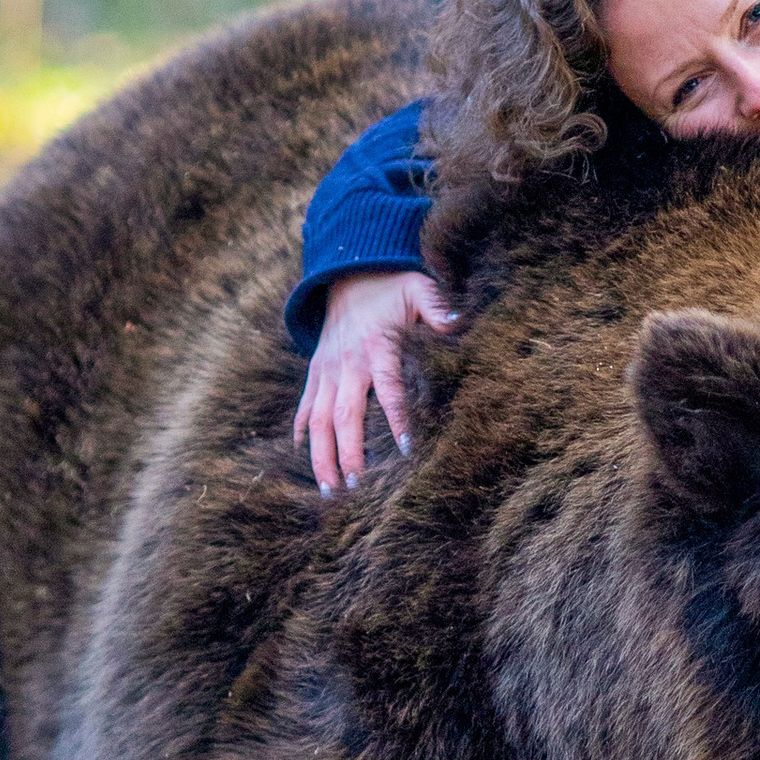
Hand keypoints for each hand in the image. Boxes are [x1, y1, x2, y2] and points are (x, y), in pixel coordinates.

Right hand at [293, 266, 455, 495]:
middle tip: (355, 487)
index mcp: (376, 347)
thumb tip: (457, 324)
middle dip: (348, 453)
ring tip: (329, 488)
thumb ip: (437, 308)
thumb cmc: (393, 287)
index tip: (407, 449)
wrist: (350, 271)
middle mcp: (347, 363)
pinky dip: (302, 432)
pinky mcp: (315, 371)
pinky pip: (305, 406)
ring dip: (321, 455)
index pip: (388, 389)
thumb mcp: (419, 289)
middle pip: (345, 416)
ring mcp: (327, 370)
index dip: (397, 418)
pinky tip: (304, 458)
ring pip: (319, 420)